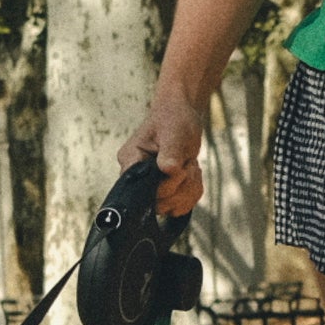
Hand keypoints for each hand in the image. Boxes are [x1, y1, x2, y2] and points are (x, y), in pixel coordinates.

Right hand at [120, 89, 206, 217]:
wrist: (181, 116)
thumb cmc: (173, 119)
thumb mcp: (174, 133)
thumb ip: (170, 153)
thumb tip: (169, 171)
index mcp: (131, 160)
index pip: (138, 190)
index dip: (162, 187)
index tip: (177, 170)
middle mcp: (137, 178)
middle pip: (157, 203)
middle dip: (181, 187)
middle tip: (188, 164)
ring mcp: (151, 188)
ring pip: (171, 208)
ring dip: (189, 189)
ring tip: (190, 166)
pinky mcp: (164, 193)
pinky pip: (180, 207)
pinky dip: (193, 193)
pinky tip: (192, 174)